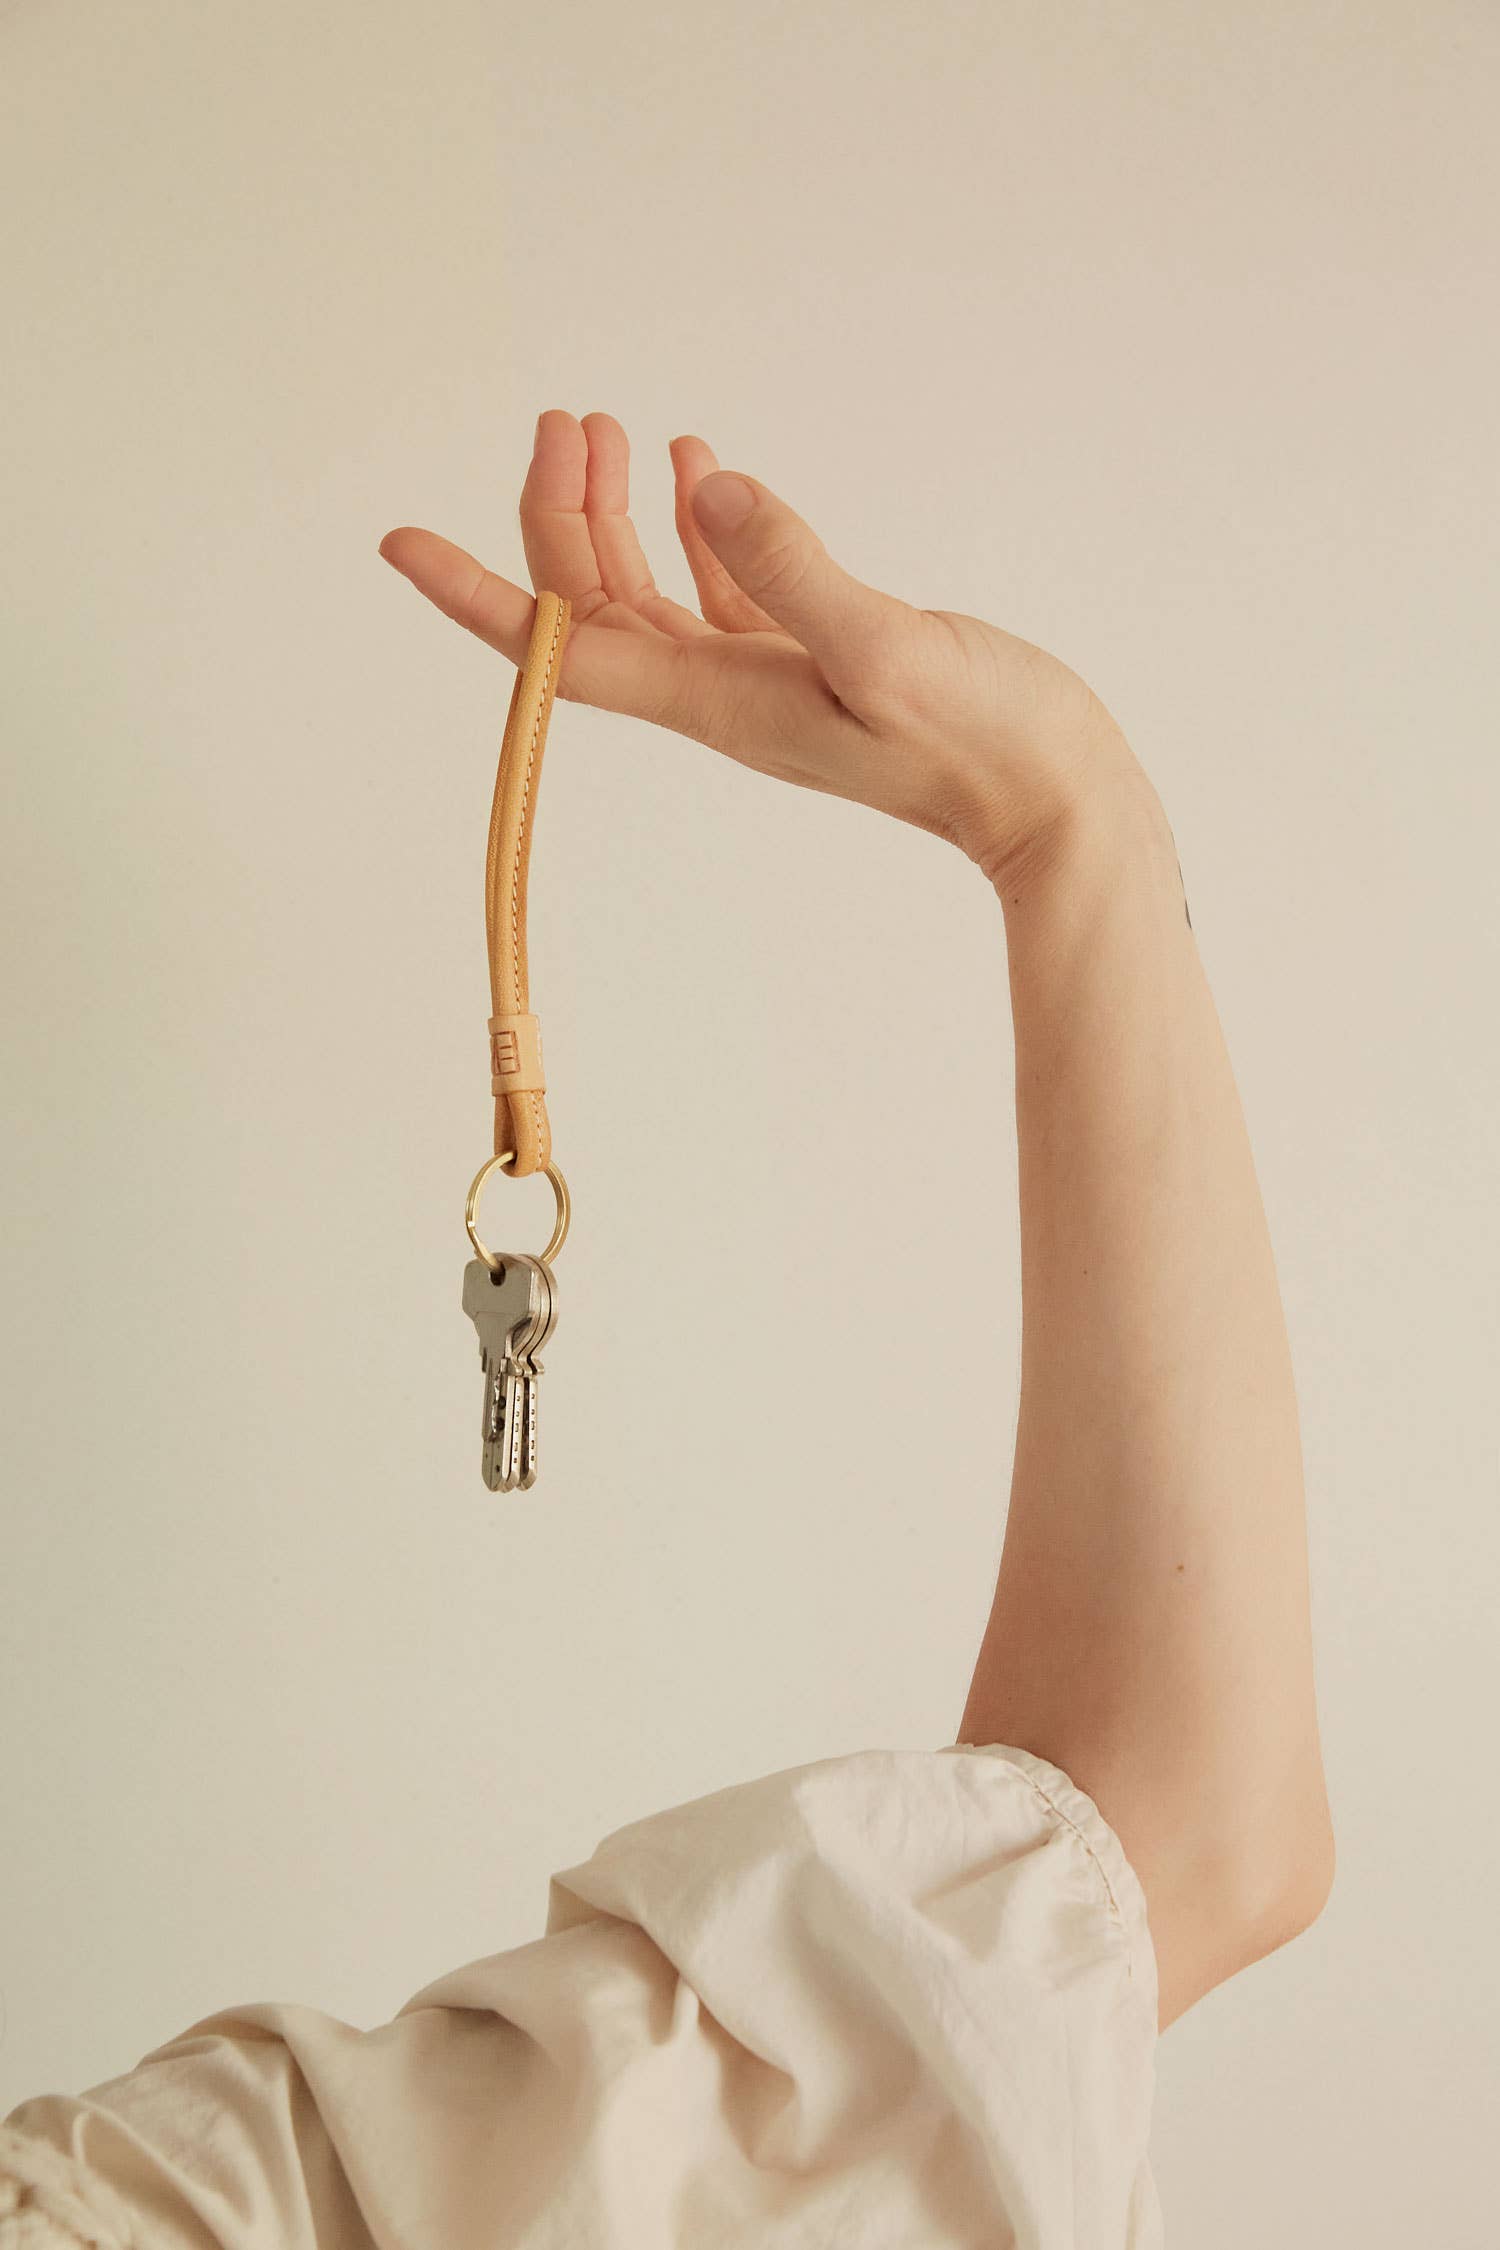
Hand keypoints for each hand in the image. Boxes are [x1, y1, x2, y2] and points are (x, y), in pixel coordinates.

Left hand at [378, 411, 1145, 887]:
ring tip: (611, 428)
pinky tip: (701, 473)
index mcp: (716, 700)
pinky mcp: (814, 664)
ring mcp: (764, 681)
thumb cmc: (986, 743)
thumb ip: (797, 570)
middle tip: (567, 418)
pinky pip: (725, 592)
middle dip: (556, 513)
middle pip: (594, 606)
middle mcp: (721, 696)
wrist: (1056, 803)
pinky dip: (699, 528)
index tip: (399, 543)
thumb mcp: (889, 648)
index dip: (476, 595)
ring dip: (615, 514)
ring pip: (650, 593)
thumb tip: (709, 491)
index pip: (564, 647)